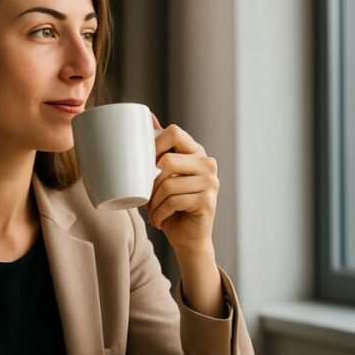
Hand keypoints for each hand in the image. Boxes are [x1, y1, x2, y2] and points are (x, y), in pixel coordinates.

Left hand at [144, 115, 218, 255]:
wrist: (187, 238)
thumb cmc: (171, 205)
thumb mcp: (161, 176)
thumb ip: (158, 148)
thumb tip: (147, 116)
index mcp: (196, 151)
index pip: (174, 132)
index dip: (153, 145)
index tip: (143, 163)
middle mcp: (207, 163)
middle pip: (168, 159)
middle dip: (150, 181)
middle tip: (146, 195)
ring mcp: (211, 182)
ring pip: (168, 184)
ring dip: (153, 202)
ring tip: (152, 211)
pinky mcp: (208, 201)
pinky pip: (174, 201)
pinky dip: (160, 213)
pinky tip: (159, 220)